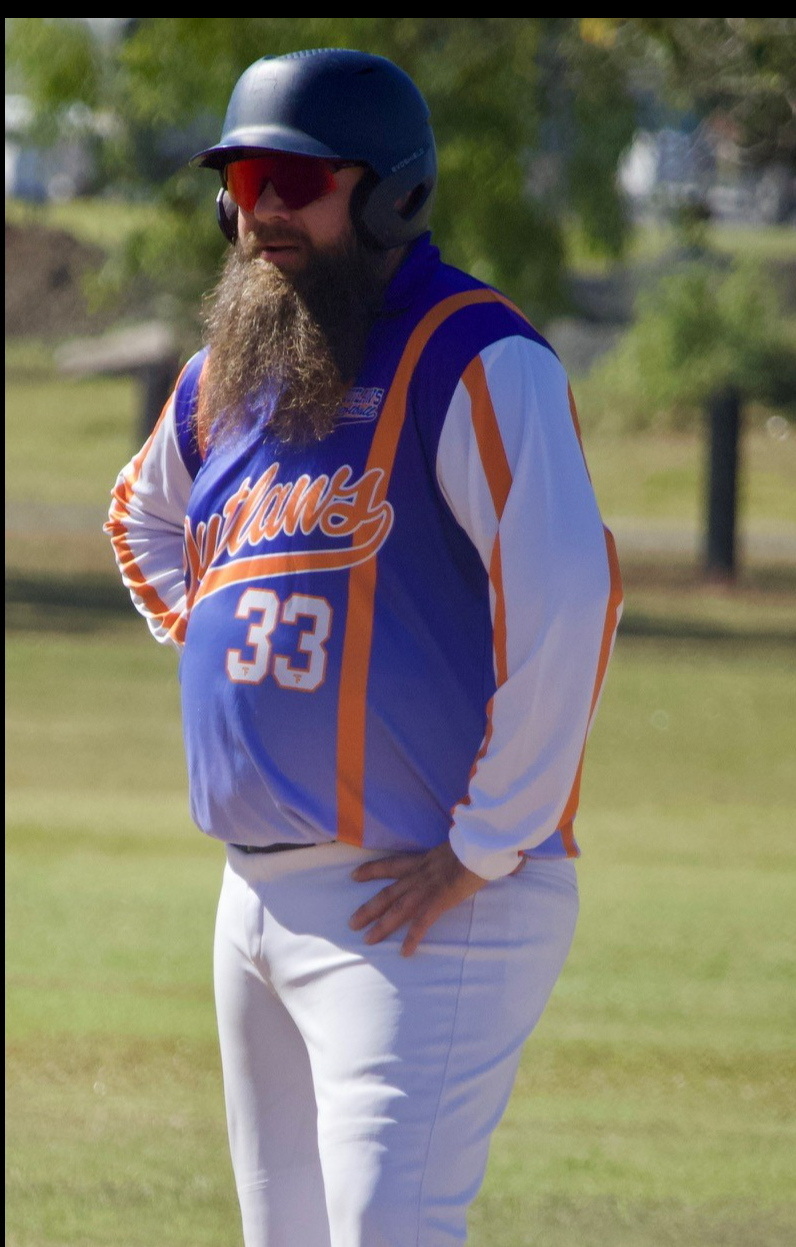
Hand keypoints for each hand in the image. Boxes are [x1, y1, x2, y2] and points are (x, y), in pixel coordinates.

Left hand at [349, 841, 488, 956]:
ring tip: (367, 940)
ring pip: (397, 909)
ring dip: (381, 926)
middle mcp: (419, 875)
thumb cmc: (473, 845)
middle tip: (352, 923)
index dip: (371, 870)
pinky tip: (404, 952)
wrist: (480, 847)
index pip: (391, 865)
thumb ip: (446, 856)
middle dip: (368, 909)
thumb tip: (452, 860)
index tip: (354, 875)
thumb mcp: (453, 846)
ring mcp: (426, 889)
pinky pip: (421, 922)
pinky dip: (412, 938)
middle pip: (387, 893)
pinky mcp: (438, 901)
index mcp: (422, 861)